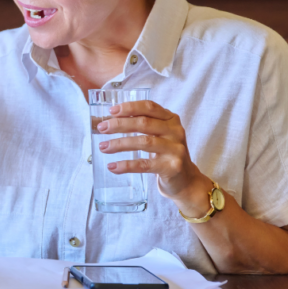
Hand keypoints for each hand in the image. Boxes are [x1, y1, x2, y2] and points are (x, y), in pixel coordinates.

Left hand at [95, 100, 210, 213]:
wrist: (186, 180)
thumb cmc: (166, 154)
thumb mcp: (160, 135)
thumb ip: (144, 125)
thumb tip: (111, 121)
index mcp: (171, 119)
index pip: (149, 107)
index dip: (129, 107)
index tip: (111, 111)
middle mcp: (176, 132)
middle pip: (144, 123)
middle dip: (119, 124)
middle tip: (102, 128)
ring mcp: (175, 150)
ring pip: (143, 142)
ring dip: (119, 144)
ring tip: (103, 147)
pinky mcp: (171, 167)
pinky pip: (144, 164)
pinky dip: (126, 165)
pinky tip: (113, 166)